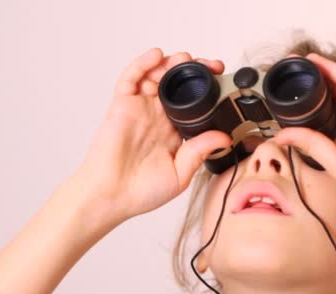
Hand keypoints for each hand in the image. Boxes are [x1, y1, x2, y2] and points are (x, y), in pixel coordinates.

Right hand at [76, 48, 231, 228]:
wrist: (111, 196)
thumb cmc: (140, 191)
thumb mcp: (181, 174)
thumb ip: (199, 152)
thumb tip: (224, 137)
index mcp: (173, 132)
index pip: (193, 102)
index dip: (206, 90)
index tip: (222, 83)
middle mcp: (157, 117)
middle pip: (176, 84)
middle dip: (193, 70)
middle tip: (211, 65)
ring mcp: (139, 109)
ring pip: (156, 76)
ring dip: (171, 63)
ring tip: (185, 58)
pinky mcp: (122, 105)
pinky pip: (131, 78)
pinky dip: (143, 64)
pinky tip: (156, 56)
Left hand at [274, 53, 335, 211]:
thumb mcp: (332, 159)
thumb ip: (309, 143)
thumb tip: (281, 136)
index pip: (328, 114)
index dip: (310, 105)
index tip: (291, 99)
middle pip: (333, 95)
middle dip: (312, 84)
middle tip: (290, 73)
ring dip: (319, 72)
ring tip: (297, 63)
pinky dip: (333, 69)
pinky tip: (316, 62)